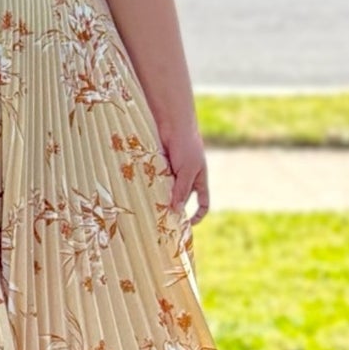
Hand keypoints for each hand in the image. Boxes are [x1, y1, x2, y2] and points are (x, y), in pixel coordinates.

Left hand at [156, 114, 208, 228]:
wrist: (173, 124)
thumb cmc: (186, 146)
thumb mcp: (187, 171)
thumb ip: (182, 190)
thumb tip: (176, 211)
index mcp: (200, 180)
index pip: (203, 203)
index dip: (198, 215)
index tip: (186, 225)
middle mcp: (187, 178)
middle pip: (181, 199)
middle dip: (173, 207)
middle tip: (161, 218)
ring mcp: (174, 172)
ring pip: (167, 191)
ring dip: (160, 197)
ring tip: (150, 205)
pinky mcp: (161, 167)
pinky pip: (157, 181)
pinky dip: (152, 186)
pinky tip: (145, 190)